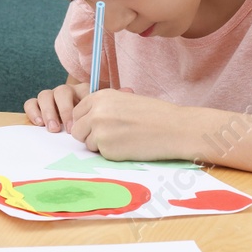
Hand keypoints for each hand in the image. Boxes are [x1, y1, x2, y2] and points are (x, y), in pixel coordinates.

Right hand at [25, 82, 89, 132]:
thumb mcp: (91, 118)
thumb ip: (92, 117)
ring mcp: (50, 96)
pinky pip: (31, 103)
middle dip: (64, 111)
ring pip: (45, 95)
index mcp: (82, 91)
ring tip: (53, 129)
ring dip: (48, 112)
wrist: (76, 124)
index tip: (78, 125)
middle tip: (68, 129)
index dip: (83, 106)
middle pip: (62, 92)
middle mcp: (65, 91)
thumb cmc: (85, 122)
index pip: (82, 90)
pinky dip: (33, 112)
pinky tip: (40, 123)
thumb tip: (89, 124)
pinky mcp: (38, 104)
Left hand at [68, 88, 186, 160]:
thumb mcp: (125, 101)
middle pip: (77, 129)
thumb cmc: (154, 114)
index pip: (77, 113)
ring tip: (123, 139)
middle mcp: (96, 112)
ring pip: (87, 143)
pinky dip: (112, 153)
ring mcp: (100, 131)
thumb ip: (104, 108)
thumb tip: (87, 120)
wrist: (174, 128)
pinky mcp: (107, 148)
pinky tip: (129, 146)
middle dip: (89, 135)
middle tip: (111, 136)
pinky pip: (100, 154)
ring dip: (100, 145)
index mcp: (100, 97)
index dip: (87, 122)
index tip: (101, 126)